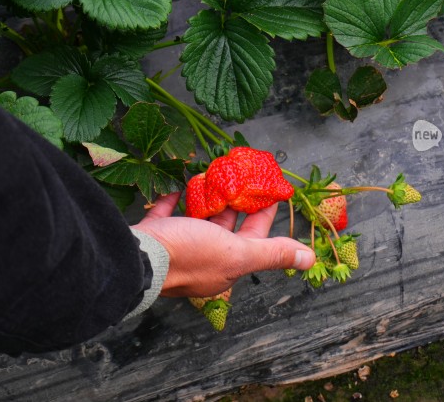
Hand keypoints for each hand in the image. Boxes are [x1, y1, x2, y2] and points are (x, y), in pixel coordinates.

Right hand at [132, 192, 314, 297]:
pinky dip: (174, 202)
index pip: (254, 240)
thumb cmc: (188, 255)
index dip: (264, 215)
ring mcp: (175, 249)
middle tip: (243, 177)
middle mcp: (202, 260)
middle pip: (225, 229)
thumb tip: (309, 259)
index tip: (271, 191)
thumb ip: (272, 253)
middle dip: (235, 204)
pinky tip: (179, 186)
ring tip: (215, 177)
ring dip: (207, 200)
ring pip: (197, 221)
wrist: (134, 259)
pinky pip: (166, 216)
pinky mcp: (153, 237)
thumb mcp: (237, 252)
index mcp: (224, 267)